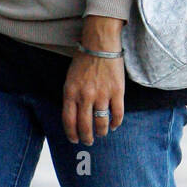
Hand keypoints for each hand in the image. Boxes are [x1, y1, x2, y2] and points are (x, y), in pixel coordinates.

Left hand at [62, 15, 124, 144]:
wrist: (100, 45)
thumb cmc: (84, 61)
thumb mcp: (70, 79)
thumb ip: (71, 97)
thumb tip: (74, 116)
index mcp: (71, 93)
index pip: (69, 121)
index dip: (71, 134)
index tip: (74, 140)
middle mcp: (85, 96)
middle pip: (85, 126)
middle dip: (86, 138)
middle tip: (88, 141)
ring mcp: (102, 95)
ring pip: (101, 123)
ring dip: (101, 132)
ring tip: (101, 134)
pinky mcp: (117, 92)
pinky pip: (117, 114)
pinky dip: (116, 123)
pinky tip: (114, 126)